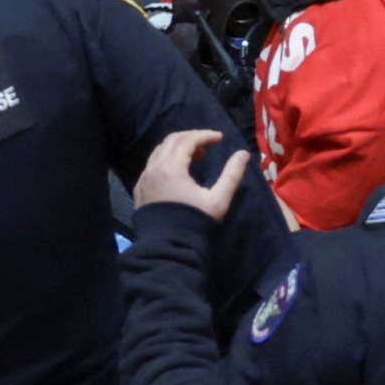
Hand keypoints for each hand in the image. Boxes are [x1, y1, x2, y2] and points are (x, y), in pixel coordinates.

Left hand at [135, 128, 251, 215]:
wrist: (168, 249)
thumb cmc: (195, 223)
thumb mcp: (218, 200)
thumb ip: (231, 174)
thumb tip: (244, 153)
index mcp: (171, 167)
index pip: (187, 140)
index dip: (205, 135)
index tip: (220, 137)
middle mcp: (153, 168)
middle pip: (171, 140)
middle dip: (191, 137)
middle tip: (208, 143)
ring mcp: (144, 179)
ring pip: (159, 151)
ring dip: (178, 147)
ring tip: (196, 156)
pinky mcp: (140, 190)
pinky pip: (152, 165)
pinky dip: (166, 159)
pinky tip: (178, 170)